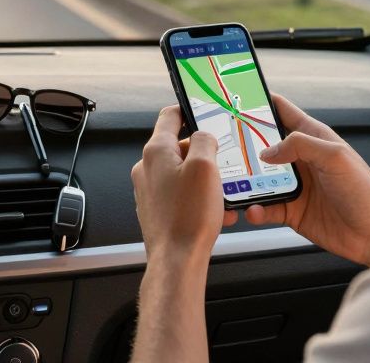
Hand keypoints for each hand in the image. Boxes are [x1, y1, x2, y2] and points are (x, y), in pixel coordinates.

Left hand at [131, 106, 238, 266]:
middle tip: (223, 160)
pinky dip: (198, 197)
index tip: (201, 109)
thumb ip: (204, 142)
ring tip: (222, 192)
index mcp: (156, 152)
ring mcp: (149, 191)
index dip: (188, 109)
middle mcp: (147, 169)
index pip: (169, 116)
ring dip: (204, 178)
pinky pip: (180, 195)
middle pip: (178, 147)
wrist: (176, 261)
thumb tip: (202, 136)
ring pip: (182, 173)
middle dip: (203, 153)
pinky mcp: (156, 210)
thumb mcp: (206, 168)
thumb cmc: (188, 218)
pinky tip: (216, 211)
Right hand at [245, 94, 369, 266]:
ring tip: (237, 183)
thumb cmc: (366, 192)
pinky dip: (257, 209)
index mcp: (316, 139)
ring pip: (262, 179)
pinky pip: (267, 207)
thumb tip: (269, 150)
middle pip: (266, 147)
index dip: (265, 104)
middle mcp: (304, 161)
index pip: (285, 113)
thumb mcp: (334, 157)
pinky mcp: (293, 211)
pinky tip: (255, 210)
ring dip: (248, 182)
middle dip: (246, 146)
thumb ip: (300, 145)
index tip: (242, 99)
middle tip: (227, 147)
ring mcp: (298, 186)